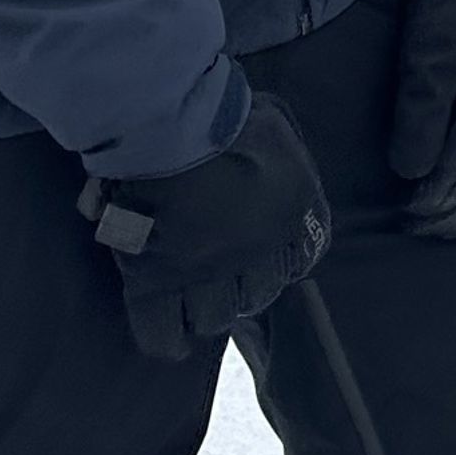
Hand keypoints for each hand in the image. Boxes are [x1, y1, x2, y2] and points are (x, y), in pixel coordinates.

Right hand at [80, 97, 329, 362]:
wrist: (171, 124)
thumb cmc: (223, 112)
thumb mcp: (275, 123)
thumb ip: (278, 152)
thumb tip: (267, 168)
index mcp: (293, 212)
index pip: (300, 260)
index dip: (281, 263)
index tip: (267, 260)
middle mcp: (257, 250)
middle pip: (258, 294)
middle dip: (245, 290)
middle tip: (226, 279)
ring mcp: (206, 270)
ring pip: (215, 317)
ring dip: (209, 311)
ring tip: (195, 300)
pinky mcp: (155, 279)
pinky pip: (162, 331)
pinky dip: (166, 340)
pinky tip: (172, 341)